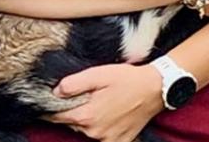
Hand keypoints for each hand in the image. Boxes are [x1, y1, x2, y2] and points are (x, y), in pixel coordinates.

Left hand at [45, 63, 162, 141]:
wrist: (157, 87)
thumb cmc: (128, 79)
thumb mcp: (99, 74)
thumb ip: (73, 83)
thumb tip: (55, 92)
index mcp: (86, 115)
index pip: (56, 117)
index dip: (51, 108)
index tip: (52, 100)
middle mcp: (94, 132)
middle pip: (72, 123)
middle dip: (74, 110)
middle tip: (86, 96)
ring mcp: (107, 139)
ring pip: (86, 130)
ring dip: (88, 119)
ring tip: (102, 102)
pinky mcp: (119, 141)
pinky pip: (103, 138)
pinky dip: (102, 128)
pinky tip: (111, 116)